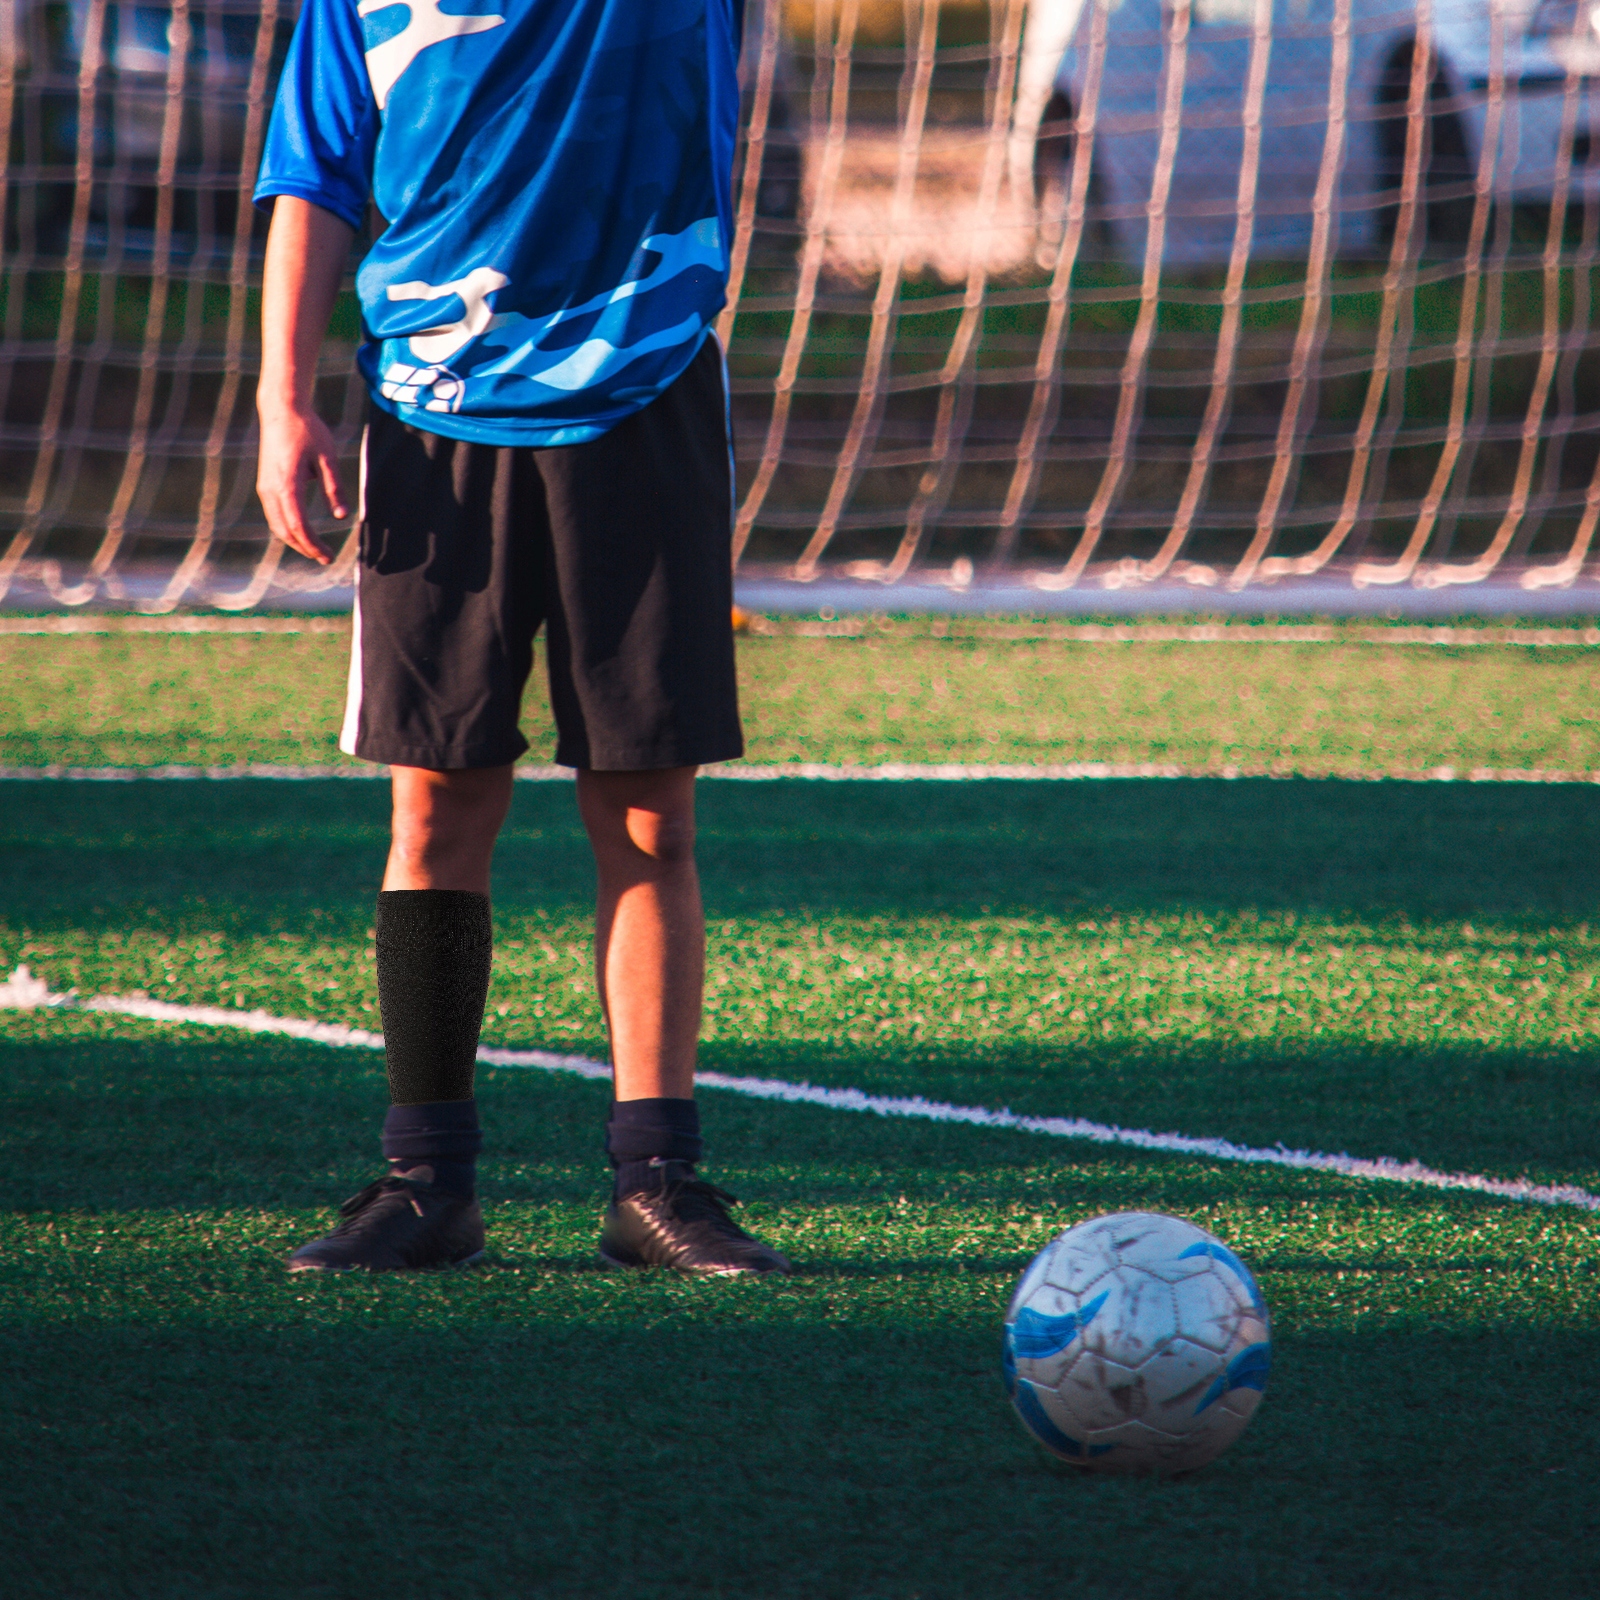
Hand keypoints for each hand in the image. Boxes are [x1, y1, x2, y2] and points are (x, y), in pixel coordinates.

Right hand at [256, 401, 348, 564]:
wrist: (281, 409)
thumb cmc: (308, 430)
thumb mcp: (328, 458)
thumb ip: (334, 488)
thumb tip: (342, 516)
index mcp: (287, 485)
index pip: (299, 526)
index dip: (313, 545)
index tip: (329, 556)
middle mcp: (271, 489)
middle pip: (285, 530)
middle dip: (305, 548)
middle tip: (326, 558)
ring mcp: (265, 487)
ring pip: (276, 525)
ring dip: (295, 540)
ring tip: (315, 550)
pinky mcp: (265, 483)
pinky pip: (274, 514)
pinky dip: (287, 528)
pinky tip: (302, 533)